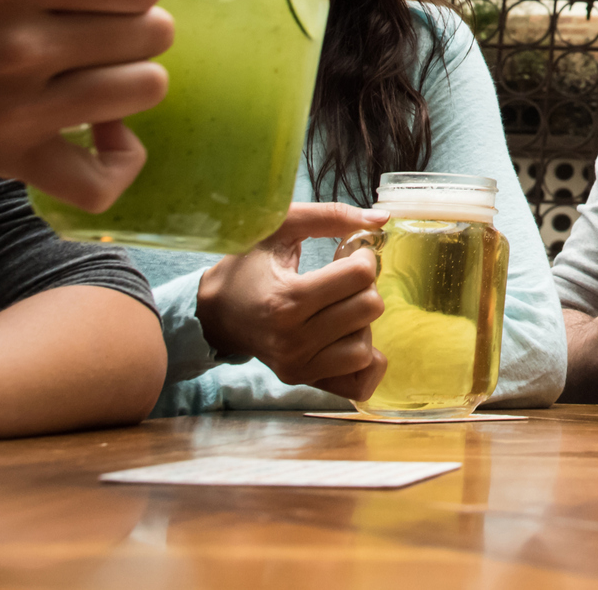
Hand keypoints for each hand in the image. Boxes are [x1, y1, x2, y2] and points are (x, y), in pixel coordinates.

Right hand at [0, 0, 170, 208]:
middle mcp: (22, 43)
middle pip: (152, 33)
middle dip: (135, 28)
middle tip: (97, 32)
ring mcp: (19, 107)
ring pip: (145, 90)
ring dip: (130, 82)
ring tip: (96, 75)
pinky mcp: (7, 159)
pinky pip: (100, 180)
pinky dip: (117, 163)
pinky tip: (102, 136)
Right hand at [199, 202, 391, 400]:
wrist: (215, 312)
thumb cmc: (248, 265)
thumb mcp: (281, 227)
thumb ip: (331, 215)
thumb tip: (382, 218)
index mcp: (287, 299)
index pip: (360, 276)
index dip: (363, 257)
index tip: (348, 254)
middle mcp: (292, 339)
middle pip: (369, 308)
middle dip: (364, 287)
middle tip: (342, 281)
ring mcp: (297, 365)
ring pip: (365, 346)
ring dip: (361, 323)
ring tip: (338, 309)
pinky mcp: (301, 379)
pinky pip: (358, 382)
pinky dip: (365, 361)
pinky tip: (349, 337)